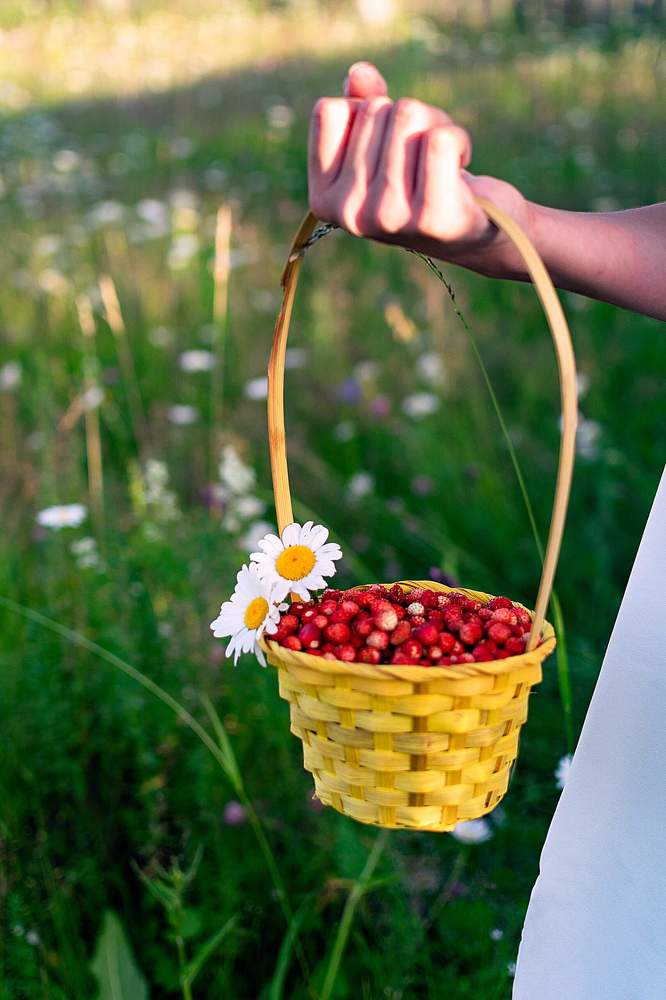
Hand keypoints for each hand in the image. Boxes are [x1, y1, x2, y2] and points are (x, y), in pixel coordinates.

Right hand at [308, 61, 531, 279]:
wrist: (472, 232)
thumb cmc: (422, 183)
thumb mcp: (385, 144)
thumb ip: (363, 106)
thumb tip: (359, 73)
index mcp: (325, 200)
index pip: (329, 112)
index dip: (364, 110)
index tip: (385, 142)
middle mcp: (350, 215)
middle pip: (376, 109)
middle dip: (408, 117)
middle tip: (423, 155)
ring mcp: (388, 219)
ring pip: (409, 115)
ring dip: (436, 123)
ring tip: (442, 160)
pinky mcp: (430, 218)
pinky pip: (440, 139)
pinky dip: (459, 138)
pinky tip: (461, 164)